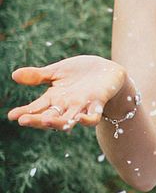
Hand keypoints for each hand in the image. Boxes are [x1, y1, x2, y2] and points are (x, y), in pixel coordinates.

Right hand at [8, 56, 126, 131]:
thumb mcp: (57, 71)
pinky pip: (92, 117)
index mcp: (54, 97)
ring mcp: (82, 106)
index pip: (36, 107)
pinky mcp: (98, 104)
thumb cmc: (81, 72)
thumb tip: (14, 75)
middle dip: (37, 120)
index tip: (11, 116)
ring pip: (68, 119)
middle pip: (49, 116)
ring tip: (46, 120)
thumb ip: (38, 76)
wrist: (107, 70)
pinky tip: (80, 119)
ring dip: (57, 122)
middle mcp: (66, 105)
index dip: (25, 112)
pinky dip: (87, 119)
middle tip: (23, 121)